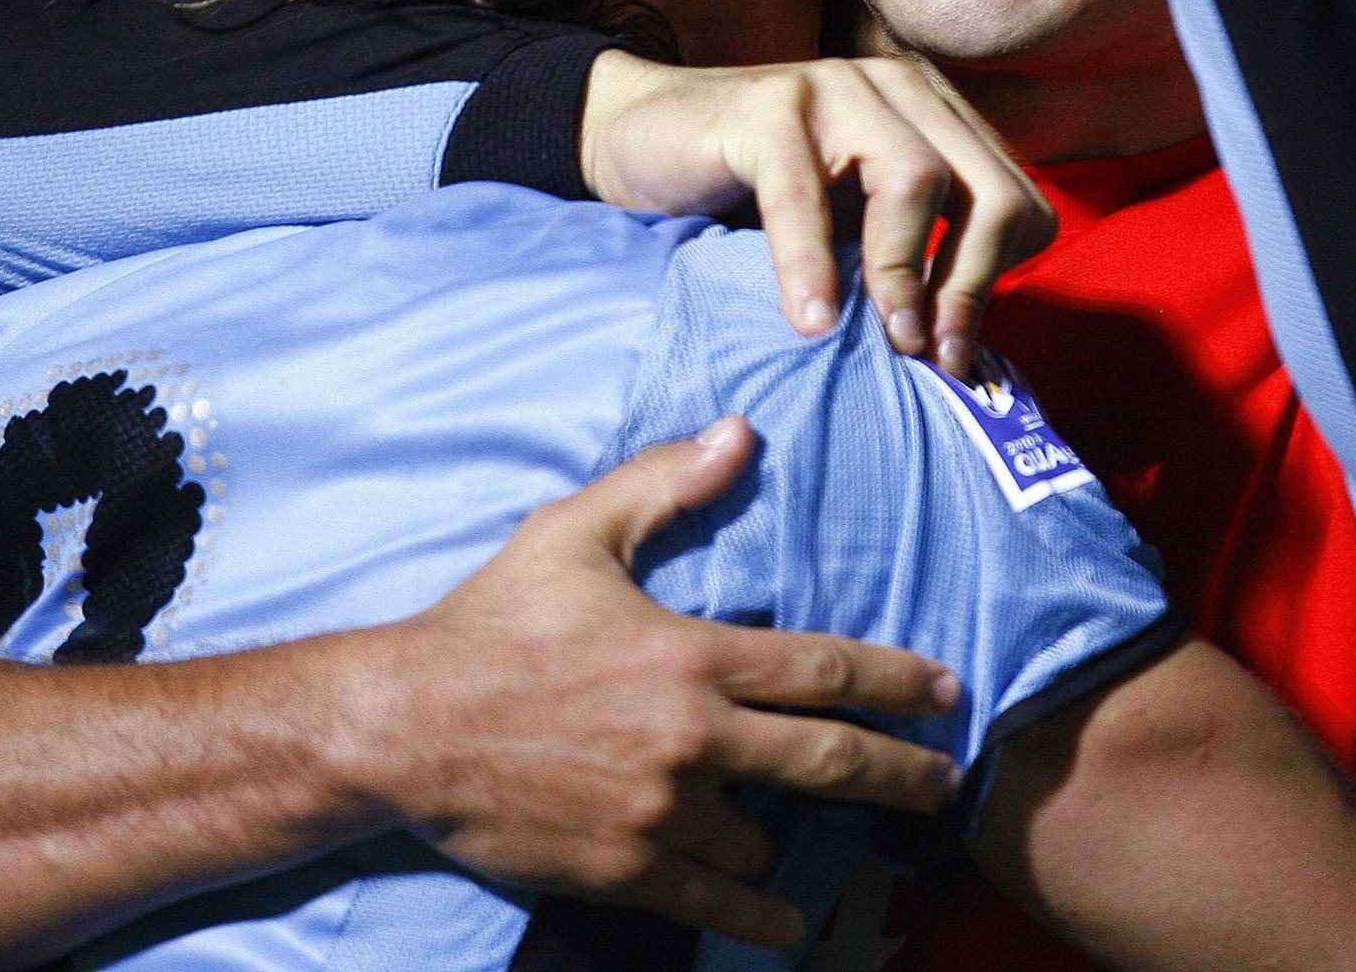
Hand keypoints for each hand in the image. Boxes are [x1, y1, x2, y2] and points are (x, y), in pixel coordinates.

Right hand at [358, 418, 961, 948]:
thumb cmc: (494, 622)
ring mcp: (663, 812)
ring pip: (767, 835)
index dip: (898, 681)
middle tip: (947, 783)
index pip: (823, 669)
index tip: (948, 693)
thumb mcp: (574, 534)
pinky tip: (791, 921)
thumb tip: (741, 434)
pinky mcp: (627, 869)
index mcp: (690, 653)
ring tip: (819, 835)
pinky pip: (721, 900)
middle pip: (831, 760)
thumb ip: (663, 483)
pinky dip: (763, 913)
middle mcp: (692, 737)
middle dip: (904, 774)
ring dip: (793, 834)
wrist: (407, 727)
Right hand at [581, 51, 1054, 372]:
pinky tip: (811, 322)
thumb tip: (957, 352)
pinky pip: (806, 194)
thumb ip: (900, 254)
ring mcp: (836, 86)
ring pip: (916, 179)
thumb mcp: (845, 221)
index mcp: (934, 115)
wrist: (635, 131)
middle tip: (938, 359)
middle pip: (988, 191)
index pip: (1016, 199)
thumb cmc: (748, 192)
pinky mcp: (770, 105)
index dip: (1000, 280)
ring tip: (889, 341)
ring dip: (906, 275)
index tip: (959, 350)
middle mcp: (899, 88)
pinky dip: (813, 266)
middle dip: (973, 285)